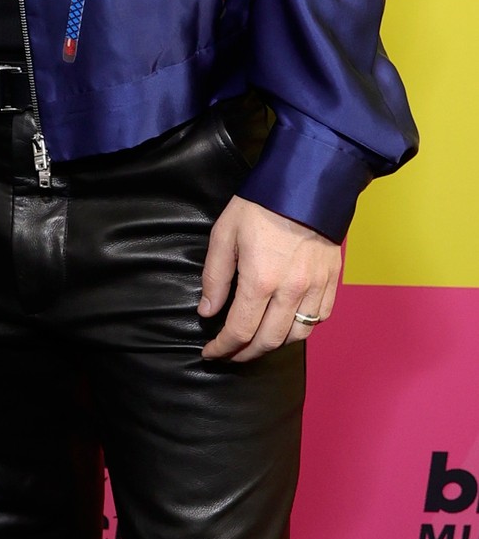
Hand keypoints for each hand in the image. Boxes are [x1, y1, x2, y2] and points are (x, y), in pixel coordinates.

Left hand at [199, 195, 340, 361]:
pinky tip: (285, 324)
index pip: (239, 331)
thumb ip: (215, 277)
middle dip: (244, 354)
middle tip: (229, 354)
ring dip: (273, 345)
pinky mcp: (332, 281)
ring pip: (296, 336)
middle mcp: (291, 291)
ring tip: (255, 342)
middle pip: (268, 341)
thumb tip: (207, 311)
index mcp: (260, 280)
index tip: (211, 352)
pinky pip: (319, 319)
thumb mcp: (224, 235)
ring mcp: (316, 288)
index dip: (222, 348)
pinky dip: (301, 330)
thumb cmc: (260, 206)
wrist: (307, 184)